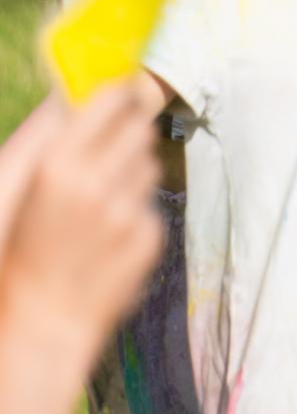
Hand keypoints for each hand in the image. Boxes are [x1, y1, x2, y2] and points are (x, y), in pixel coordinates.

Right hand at [0, 83, 162, 351]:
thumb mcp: (28, 189)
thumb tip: (76, 93)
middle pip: (140, 126)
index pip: (110, 100)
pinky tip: (109, 234)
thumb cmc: (26, 251)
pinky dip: (136, 211)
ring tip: (101, 201)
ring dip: (133, 172)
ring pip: (150, 163)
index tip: (122, 93)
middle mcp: (95, 184)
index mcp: (57, 166)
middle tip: (110, 150)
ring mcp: (126, 211)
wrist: (44, 320)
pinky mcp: (149, 234)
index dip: (120, 93)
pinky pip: (152, 203)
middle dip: (129, 132)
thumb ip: (54, 140)